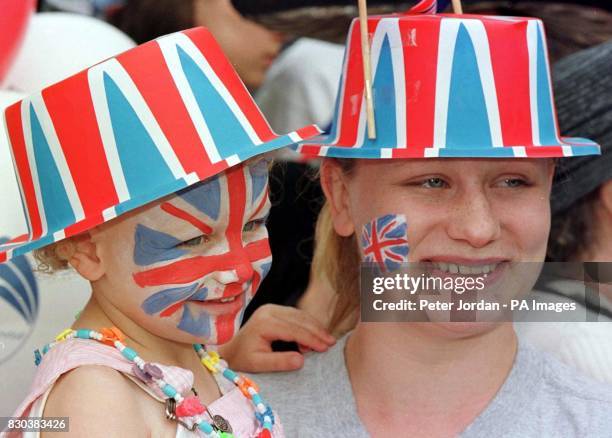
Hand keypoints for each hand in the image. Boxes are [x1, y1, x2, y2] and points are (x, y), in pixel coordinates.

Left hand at [219, 304, 335, 372]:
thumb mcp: (259, 364)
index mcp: (264, 322)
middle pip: (299, 319)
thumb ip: (280, 362)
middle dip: (317, 331)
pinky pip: (296, 315)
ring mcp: (272, 308)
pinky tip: (315, 335)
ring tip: (326, 340)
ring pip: (300, 315)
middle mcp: (268, 310)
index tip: (325, 348)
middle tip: (331, 343)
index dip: (311, 338)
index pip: (294, 329)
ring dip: (314, 327)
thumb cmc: (243, 359)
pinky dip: (308, 324)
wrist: (231, 351)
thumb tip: (302, 360)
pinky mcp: (275, 310)